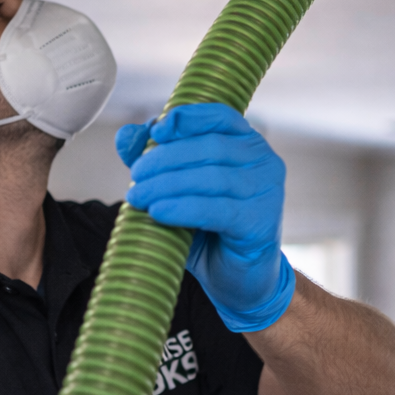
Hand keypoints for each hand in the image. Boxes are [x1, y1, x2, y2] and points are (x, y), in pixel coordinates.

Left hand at [117, 103, 294, 332]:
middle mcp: (264, 161)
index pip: (220, 116)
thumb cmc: (210, 228)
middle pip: (210, 147)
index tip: (155, 132)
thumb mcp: (180, 190)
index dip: (187, 118)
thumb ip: (156, 159)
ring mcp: (267, 192)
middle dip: (165, 158)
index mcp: (247, 143)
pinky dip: (183, 208)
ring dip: (167, 184)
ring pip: (211, 178)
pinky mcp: (261, 223)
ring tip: (137, 196)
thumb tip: (127, 135)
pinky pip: (217, 210)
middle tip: (135, 175)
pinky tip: (158, 211)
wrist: (240, 279)